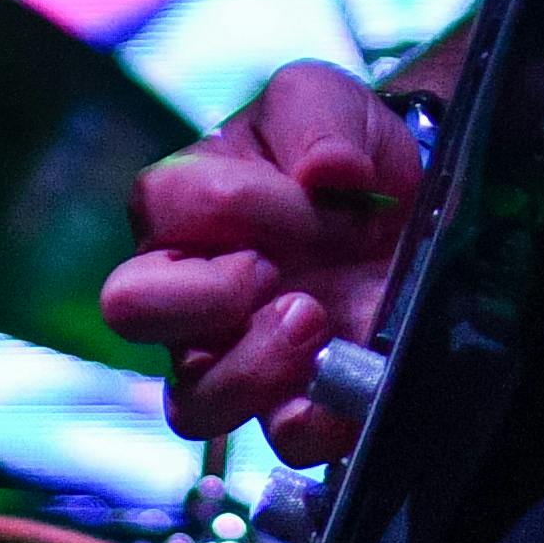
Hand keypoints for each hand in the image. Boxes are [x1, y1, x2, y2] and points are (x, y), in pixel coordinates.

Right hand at [100, 57, 417, 458]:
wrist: (414, 200)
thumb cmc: (344, 149)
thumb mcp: (325, 99)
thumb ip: (314, 116)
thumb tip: (327, 171)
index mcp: (184, 207)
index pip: (163, 205)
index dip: (240, 202)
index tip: (312, 192)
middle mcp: (194, 290)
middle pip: (129, 311)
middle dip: (201, 296)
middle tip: (275, 273)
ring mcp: (238, 354)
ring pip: (192, 403)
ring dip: (253, 368)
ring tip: (318, 321)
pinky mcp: (298, 401)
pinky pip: (283, 443)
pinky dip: (317, 419)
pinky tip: (352, 379)